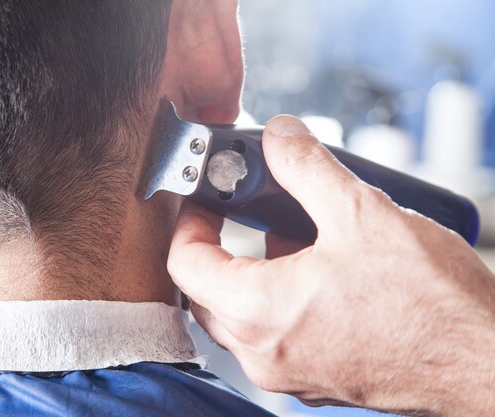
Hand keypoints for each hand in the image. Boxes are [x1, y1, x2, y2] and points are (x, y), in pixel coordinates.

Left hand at [167, 116, 494, 416]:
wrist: (482, 362)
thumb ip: (306, 166)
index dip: (188, 222)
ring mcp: (288, 371)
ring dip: (248, 272)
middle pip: (204, 293)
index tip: (204, 200)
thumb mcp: (361, 213)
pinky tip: (313, 270)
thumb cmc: (430, 306)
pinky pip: (272, 333)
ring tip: (282, 234)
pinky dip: (276, 300)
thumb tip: (279, 136)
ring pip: (238, 316)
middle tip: (233, 214)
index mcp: (259, 312)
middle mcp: (264, 353)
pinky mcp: (315, 376)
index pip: (184, 263)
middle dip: (214, 247)